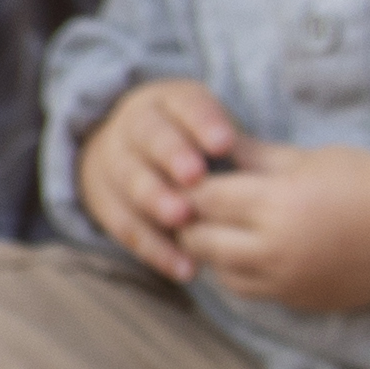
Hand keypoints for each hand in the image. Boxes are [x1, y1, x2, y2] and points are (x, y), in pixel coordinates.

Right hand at [72, 82, 240, 279]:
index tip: (225, 144)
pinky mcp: (103, 201)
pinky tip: (184, 266)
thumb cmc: (190, 144)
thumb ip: (229, 142)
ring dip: (156, 200)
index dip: (202, 123)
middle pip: (149, 137)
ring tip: (183, 221)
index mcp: (165, 101)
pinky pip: (125, 226)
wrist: (125, 152)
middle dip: (172, 156)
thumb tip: (266, 166)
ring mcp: (113, 162)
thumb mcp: (208, 128)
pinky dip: (155, 248)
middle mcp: (134, 126)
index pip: (184, 104)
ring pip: (130, 180)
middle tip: (195, 178)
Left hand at [167, 142, 369, 316]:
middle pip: (200, 240)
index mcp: (276, 202)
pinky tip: (247, 252)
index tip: (185, 178)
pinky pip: (249, 291)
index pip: (203, 198)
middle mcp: (275, 247)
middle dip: (190, 222)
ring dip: (211, 252)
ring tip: (219, 229)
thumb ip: (252, 156)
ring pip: (219, 272)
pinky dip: (238, 273)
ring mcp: (286, 280)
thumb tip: (208, 143)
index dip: (189, 188)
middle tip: (191, 206)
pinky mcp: (298, 301)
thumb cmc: (365, 181)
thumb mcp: (306, 158)